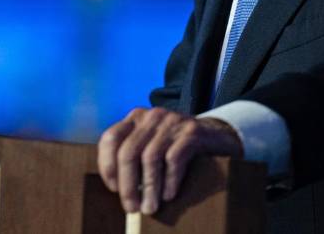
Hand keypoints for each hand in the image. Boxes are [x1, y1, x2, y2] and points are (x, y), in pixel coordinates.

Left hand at [97, 107, 242, 215]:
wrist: (216, 135)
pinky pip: (174, 159)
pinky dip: (169, 181)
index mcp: (136, 118)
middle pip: (128, 152)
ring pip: (150, 158)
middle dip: (127, 185)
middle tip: (131, 207)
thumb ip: (134, 156)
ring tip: (150, 207)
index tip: (114, 188)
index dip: (107, 165)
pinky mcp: (191, 132)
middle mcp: (152, 116)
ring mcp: (172, 122)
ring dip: (149, 188)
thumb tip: (118, 188)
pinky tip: (169, 195)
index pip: (110, 138)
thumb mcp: (152, 143)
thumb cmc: (176, 146)